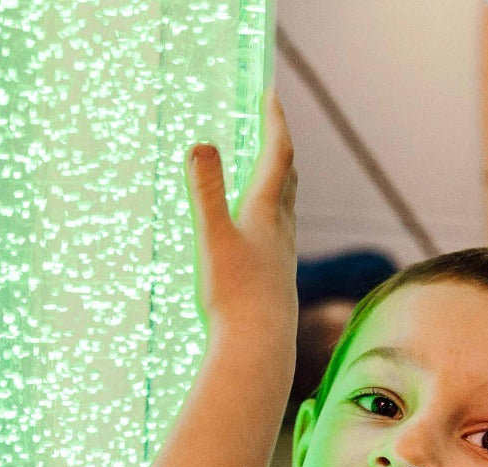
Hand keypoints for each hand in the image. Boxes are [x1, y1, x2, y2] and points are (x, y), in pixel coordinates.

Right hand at [190, 89, 297, 363]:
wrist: (259, 350)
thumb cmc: (234, 297)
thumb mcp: (212, 240)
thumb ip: (205, 193)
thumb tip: (200, 145)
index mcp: (265, 214)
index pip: (277, 155)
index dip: (274, 122)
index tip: (270, 94)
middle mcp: (280, 233)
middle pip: (287, 181)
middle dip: (280, 150)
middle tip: (273, 129)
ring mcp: (280, 261)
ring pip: (285, 213)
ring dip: (278, 188)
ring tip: (269, 179)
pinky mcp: (275, 286)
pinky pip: (276, 243)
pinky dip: (270, 225)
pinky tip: (261, 242)